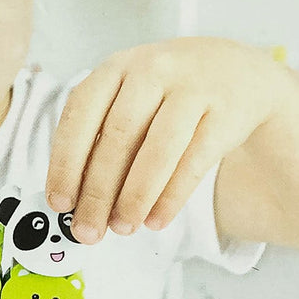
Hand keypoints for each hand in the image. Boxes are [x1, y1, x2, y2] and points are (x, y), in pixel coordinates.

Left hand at [46, 38, 279, 243]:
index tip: (59, 203)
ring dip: (135, 197)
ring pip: (157, 150)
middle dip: (98, 192)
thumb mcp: (129, 97)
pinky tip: (156, 221)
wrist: (239, 72)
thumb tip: (77, 200)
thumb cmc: (168, 95)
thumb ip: (102, 136)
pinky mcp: (225, 113)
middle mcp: (151, 71)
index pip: (80, 115)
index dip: (65, 162)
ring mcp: (191, 88)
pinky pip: (194, 161)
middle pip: (117, 137)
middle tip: (88, 231)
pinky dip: (171, 197)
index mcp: (116, 68)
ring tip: (122, 228)